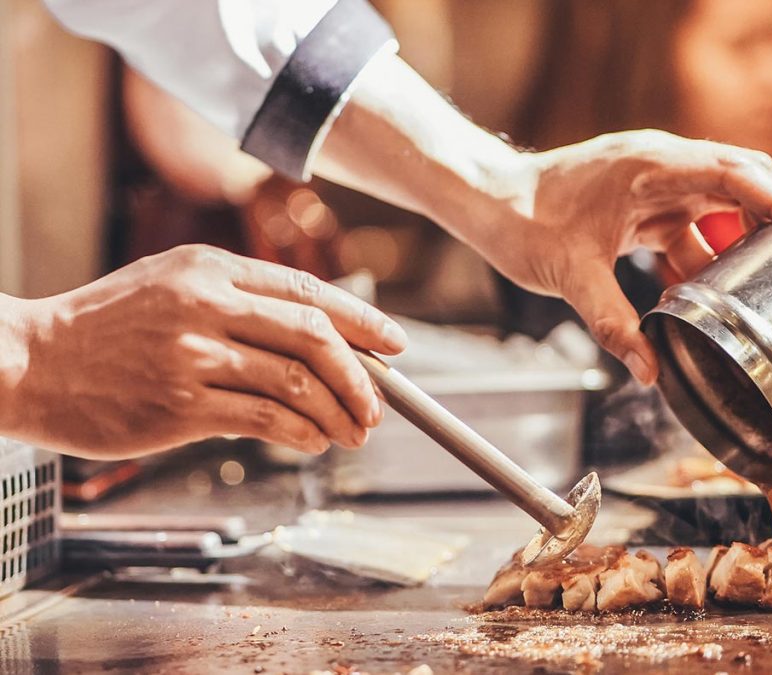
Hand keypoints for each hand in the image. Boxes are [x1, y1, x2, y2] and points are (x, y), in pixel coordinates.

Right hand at [0, 245, 405, 458]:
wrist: (27, 361)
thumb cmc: (107, 327)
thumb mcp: (172, 285)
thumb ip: (241, 302)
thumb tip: (323, 339)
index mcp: (210, 266)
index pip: (307, 289)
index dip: (362, 319)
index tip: (396, 345)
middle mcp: (205, 303)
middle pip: (314, 333)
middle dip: (361, 374)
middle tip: (380, 405)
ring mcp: (191, 354)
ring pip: (296, 381)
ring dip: (339, 412)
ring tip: (354, 431)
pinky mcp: (178, 405)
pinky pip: (265, 418)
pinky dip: (302, 433)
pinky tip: (314, 443)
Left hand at [484, 131, 771, 383]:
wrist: (487, 201)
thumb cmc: (522, 223)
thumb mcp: (570, 277)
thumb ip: (613, 324)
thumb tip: (649, 371)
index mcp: (651, 167)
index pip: (737, 171)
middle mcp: (659, 166)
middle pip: (739, 180)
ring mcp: (650, 183)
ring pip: (715, 205)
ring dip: (738, 240)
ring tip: (761, 286)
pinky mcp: (639, 203)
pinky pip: (686, 225)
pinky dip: (701, 255)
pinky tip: (705, 293)